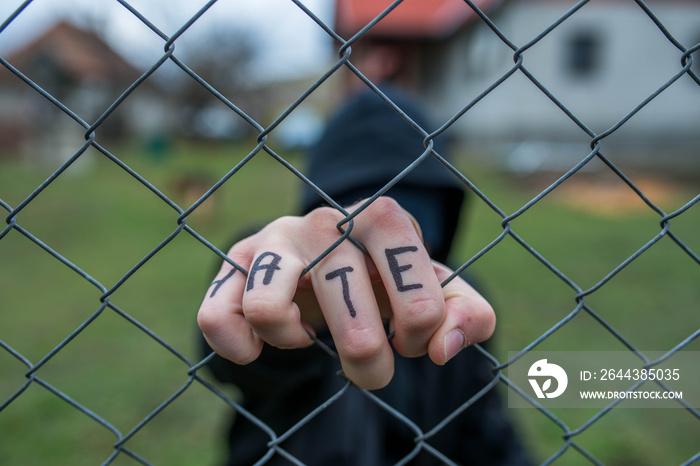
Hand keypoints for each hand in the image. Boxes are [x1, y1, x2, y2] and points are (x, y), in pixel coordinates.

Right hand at [197, 197, 494, 389]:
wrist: (329, 256)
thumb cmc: (386, 278)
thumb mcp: (436, 290)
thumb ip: (466, 314)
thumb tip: (443, 349)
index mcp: (383, 219)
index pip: (416, 292)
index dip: (420, 330)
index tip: (411, 339)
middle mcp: (325, 221)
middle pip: (349, 311)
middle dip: (369, 361)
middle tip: (371, 364)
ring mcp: (274, 239)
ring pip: (268, 309)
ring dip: (296, 343)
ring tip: (309, 339)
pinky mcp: (234, 264)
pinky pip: (217, 315)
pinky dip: (240, 346)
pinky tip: (262, 345)